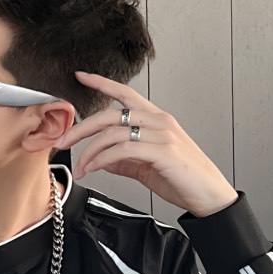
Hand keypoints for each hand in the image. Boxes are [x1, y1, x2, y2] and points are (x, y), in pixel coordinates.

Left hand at [65, 71, 237, 217]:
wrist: (209, 196)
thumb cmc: (183, 179)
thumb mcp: (147, 166)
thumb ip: (124, 160)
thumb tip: (101, 159)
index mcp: (156, 119)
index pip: (125, 94)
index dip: (102, 83)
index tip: (81, 77)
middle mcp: (159, 121)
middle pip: (111, 114)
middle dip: (82, 128)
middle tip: (63, 142)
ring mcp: (162, 134)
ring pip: (113, 133)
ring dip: (89, 151)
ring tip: (80, 167)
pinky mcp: (163, 151)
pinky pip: (123, 150)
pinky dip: (102, 159)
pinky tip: (94, 169)